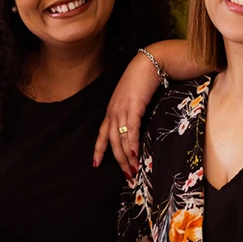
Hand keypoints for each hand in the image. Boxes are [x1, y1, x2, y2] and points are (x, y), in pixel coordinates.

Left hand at [94, 52, 160, 176]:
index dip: (98, 150)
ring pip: (121, 140)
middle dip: (119, 162)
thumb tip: (134, 127)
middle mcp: (113, 112)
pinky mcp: (133, 108)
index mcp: (111, 110)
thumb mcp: (131, 98)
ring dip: (127, 159)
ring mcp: (122, 110)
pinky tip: (134, 156)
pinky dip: (132, 145)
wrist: (147, 64)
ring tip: (133, 172)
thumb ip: (130, 112)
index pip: (102, 134)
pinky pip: (131, 131)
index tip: (95, 164)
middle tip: (127, 177)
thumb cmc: (141, 80)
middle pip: (112, 142)